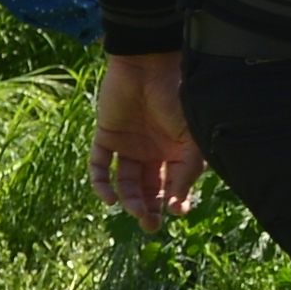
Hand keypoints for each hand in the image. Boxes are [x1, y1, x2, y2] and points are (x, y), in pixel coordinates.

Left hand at [90, 50, 203, 232]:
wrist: (149, 63)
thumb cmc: (177, 97)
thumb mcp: (191, 139)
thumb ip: (187, 172)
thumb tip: (177, 207)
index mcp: (176, 151)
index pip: (174, 185)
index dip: (175, 201)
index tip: (176, 211)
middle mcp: (152, 151)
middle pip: (149, 188)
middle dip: (150, 209)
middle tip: (149, 225)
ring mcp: (128, 144)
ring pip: (125, 182)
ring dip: (129, 199)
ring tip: (134, 210)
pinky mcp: (106, 136)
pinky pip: (99, 166)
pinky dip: (101, 184)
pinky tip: (109, 199)